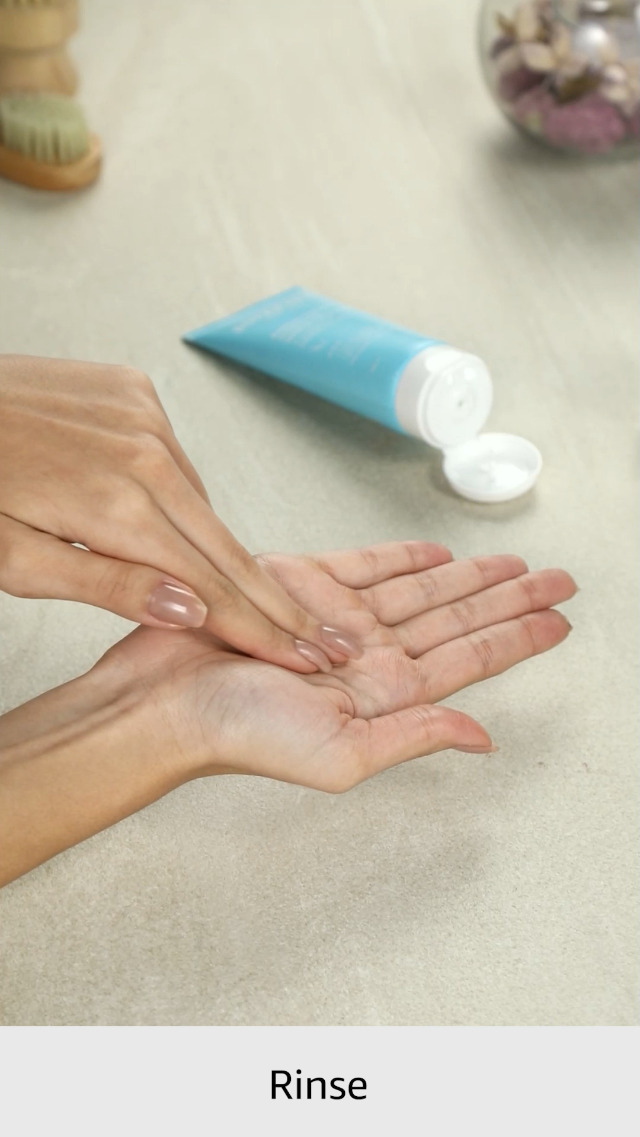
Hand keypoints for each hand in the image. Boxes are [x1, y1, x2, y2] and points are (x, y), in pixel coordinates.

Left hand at [0, 355, 359, 672]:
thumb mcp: (15, 558)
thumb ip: (108, 586)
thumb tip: (189, 611)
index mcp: (115, 505)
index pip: (210, 585)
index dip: (261, 628)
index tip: (303, 655)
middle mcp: (145, 451)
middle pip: (227, 545)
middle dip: (277, 600)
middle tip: (325, 637)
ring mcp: (144, 414)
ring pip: (202, 502)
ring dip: (221, 550)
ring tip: (255, 598)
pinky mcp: (136, 391)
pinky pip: (178, 460)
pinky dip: (182, 497)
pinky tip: (174, 523)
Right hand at [0, 541, 575, 883]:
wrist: (161, 700)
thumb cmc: (235, 735)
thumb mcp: (341, 753)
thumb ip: (415, 736)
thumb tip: (481, 737)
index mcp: (385, 695)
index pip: (470, 660)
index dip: (517, 637)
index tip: (558, 620)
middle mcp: (368, 655)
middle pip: (458, 618)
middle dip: (510, 598)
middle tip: (558, 579)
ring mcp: (336, 616)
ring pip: (423, 588)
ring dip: (470, 574)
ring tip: (514, 562)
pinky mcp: (300, 584)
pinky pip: (365, 564)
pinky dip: (403, 557)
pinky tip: (436, 554)